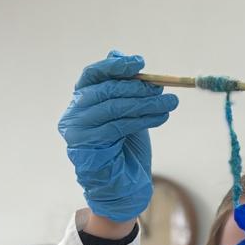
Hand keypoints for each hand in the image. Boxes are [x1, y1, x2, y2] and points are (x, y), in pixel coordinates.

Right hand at [58, 51, 178, 221]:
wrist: (122, 188)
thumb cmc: (125, 149)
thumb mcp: (127, 113)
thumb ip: (125, 89)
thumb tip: (127, 56)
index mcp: (80, 102)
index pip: (92, 75)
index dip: (114, 66)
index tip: (140, 63)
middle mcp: (73, 115)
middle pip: (105, 90)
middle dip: (137, 87)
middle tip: (162, 88)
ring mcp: (77, 132)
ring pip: (114, 108)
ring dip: (146, 103)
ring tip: (170, 102)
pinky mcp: (86, 148)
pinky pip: (118, 126)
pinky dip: (143, 119)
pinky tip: (162, 116)